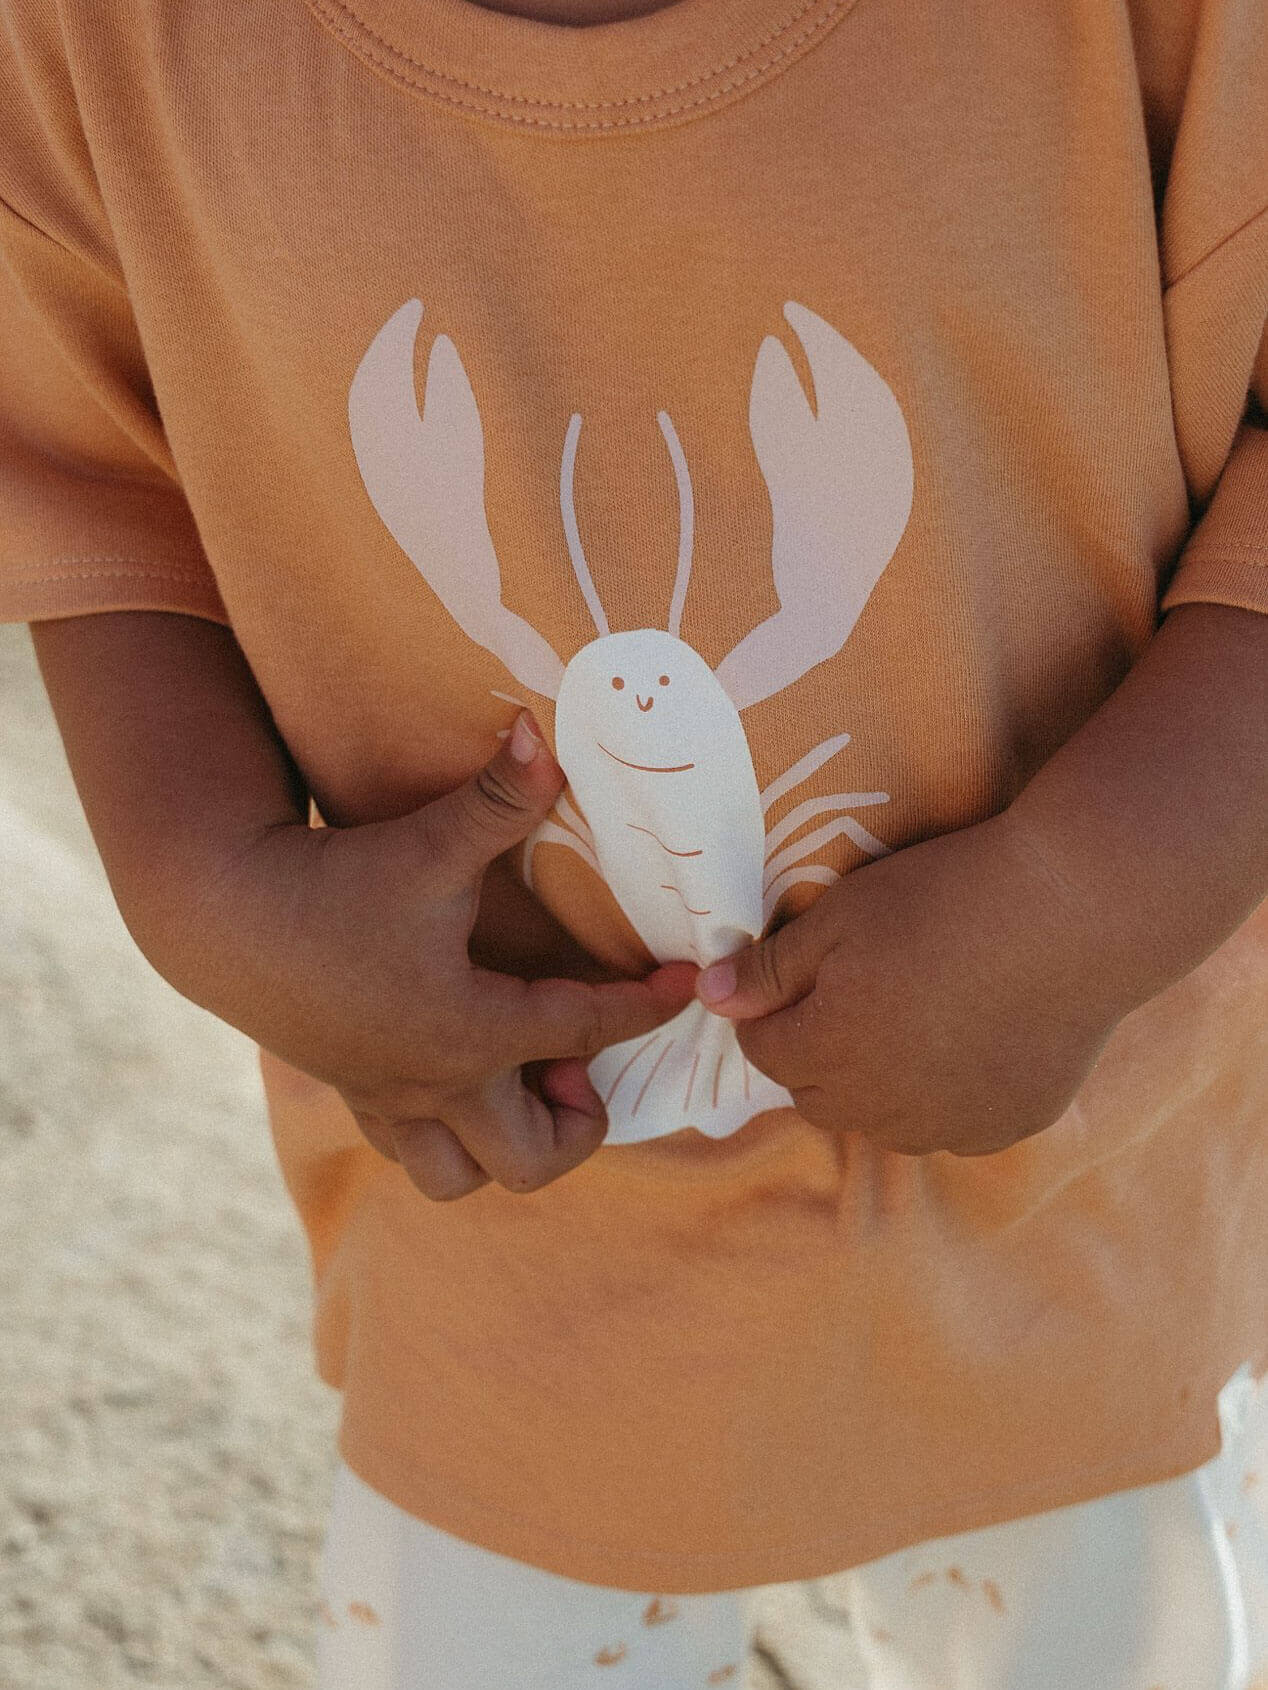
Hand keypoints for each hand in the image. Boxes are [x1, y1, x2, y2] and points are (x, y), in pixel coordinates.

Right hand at [192, 711, 695, 1197]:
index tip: (686, 986)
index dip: (647, 1008)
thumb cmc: (333, 884)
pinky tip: (463, 1075)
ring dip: (508, 1143)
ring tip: (521, 1078)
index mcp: (470, 1031)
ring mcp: (392, 1101)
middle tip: (576, 1059)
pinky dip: (452, 1136)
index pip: (588, 1029)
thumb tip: (545, 731)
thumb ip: (498, 797)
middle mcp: (437, 1084)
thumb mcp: (426, 844)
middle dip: (578, 1123)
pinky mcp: (357, 1095)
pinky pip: (415, 1154)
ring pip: (464, 1178)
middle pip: (533, 1159)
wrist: (222, 915)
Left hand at [693, 812, 1123, 1155]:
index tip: (788, 982)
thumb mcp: (838, 917)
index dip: (767, 1016)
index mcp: (827, 1053)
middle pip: (816, 1098)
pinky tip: (966, 1043)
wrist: (1072, 914)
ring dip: (876, 1086)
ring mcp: (949, 1125)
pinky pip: (952, 1126)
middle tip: (845, 999)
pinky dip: (943, 1097)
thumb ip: (769, 970)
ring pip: (883, 1121)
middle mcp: (880, 1108)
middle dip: (813, 1057)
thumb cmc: (942, 900)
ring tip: (904, 1024)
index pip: (765, 1053)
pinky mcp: (1007, 1125)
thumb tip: (709, 1000)